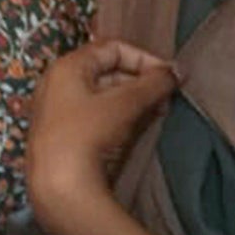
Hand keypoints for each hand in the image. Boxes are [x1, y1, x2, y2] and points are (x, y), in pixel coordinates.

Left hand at [26, 39, 177, 227]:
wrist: (59, 186)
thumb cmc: (88, 134)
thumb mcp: (125, 104)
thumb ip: (154, 83)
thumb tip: (177, 70)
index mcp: (66, 67)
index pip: (111, 47)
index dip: (144, 58)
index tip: (169, 76)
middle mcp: (56, 83)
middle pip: (107, 70)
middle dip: (141, 81)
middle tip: (167, 97)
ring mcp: (57, 109)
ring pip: (103, 94)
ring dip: (133, 99)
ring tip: (158, 112)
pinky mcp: (62, 133)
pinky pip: (95, 113)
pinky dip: (119, 115)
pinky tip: (139, 126)